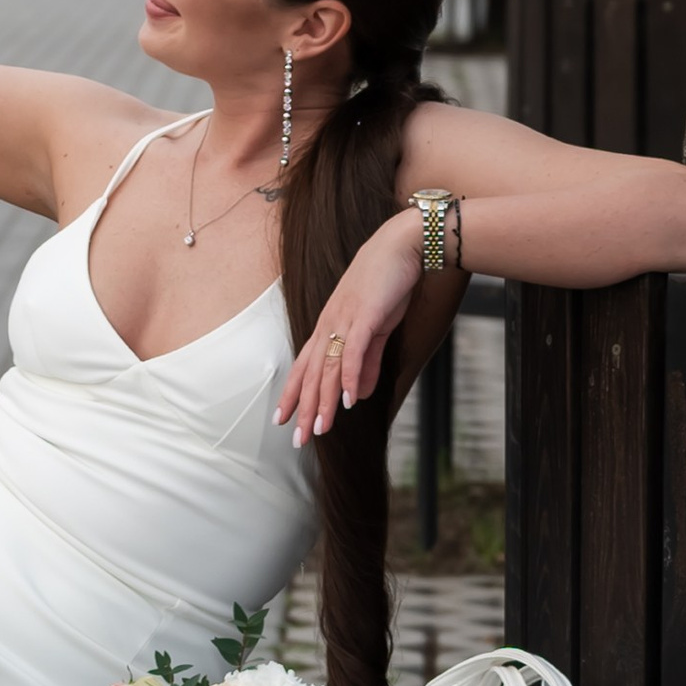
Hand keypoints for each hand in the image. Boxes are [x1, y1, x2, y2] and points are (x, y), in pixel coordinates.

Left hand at [275, 210, 423, 446]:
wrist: (402, 245)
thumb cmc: (387, 283)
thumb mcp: (376, 328)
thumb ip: (368, 362)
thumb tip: (360, 394)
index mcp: (329, 326)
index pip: (306, 366)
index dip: (294, 394)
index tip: (283, 419)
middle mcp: (330, 324)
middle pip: (312, 373)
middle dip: (304, 408)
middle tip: (298, 440)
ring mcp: (345, 319)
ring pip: (329, 368)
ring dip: (324, 401)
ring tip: (320, 429)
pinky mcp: (365, 316)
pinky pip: (354, 352)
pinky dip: (351, 378)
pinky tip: (351, 402)